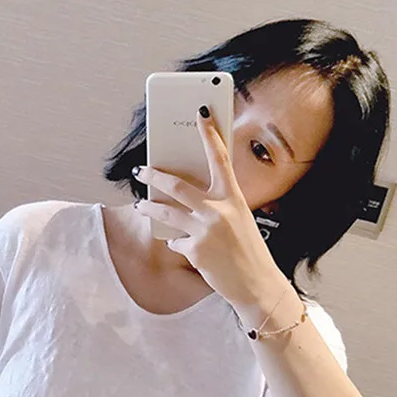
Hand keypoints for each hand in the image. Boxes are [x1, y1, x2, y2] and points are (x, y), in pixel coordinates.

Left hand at [132, 105, 286, 307]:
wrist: (256, 284)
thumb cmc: (248, 251)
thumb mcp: (239, 220)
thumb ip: (217, 205)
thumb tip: (186, 196)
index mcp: (234, 197)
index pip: (219, 158)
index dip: (209, 133)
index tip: (200, 112)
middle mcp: (218, 210)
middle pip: (177, 185)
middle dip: (154, 175)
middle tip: (140, 170)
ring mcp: (205, 230)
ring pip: (165, 212)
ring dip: (149, 208)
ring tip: (139, 206)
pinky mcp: (195, 250)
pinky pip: (175, 242)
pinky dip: (178, 244)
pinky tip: (187, 249)